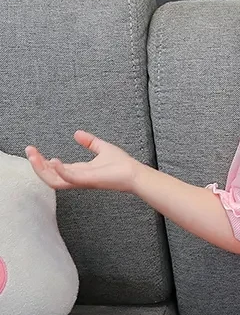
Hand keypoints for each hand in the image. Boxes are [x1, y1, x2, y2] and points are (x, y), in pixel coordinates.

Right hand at [25, 131, 141, 192]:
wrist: (135, 173)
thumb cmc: (122, 165)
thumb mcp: (102, 148)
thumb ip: (89, 142)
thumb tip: (76, 133)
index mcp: (79, 171)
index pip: (55, 168)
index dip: (42, 161)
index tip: (33, 150)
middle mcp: (77, 178)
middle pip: (49, 176)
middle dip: (36, 164)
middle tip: (29, 151)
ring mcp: (82, 180)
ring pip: (53, 180)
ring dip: (41, 168)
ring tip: (34, 155)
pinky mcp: (89, 180)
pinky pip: (69, 179)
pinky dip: (60, 171)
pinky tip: (54, 160)